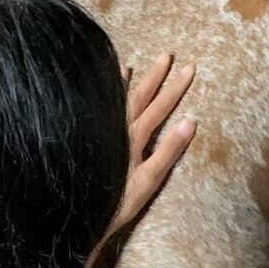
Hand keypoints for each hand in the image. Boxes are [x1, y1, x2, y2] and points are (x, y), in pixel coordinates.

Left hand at [93, 52, 196, 264]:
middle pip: (139, 96)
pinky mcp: (88, 137)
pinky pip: (96, 109)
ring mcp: (100, 131)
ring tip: (132, 64)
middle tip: (167, 54)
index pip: (159, 106)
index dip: (175, 88)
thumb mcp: (149, 180)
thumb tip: (191, 121)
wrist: (77, 213)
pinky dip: (102, 97)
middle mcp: (116, 128)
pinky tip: (100, 91)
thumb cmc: (116, 202)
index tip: (189, 68)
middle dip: (156, 76)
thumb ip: (168, 151)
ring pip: (115, 99)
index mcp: (134, 137)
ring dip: (126, 82)